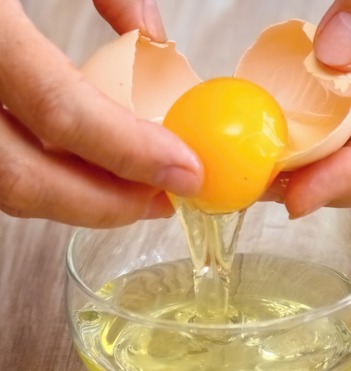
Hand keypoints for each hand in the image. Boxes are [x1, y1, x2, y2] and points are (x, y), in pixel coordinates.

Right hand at [0, 0, 200, 227]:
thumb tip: (153, 40)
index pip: (59, 110)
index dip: (130, 153)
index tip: (185, 171)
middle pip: (17, 175)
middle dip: (103, 203)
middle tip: (161, 200)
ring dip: (67, 197)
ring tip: (129, 190)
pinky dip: (29, 171)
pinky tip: (73, 166)